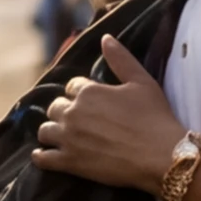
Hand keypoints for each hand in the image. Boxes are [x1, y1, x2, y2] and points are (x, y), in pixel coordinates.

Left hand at [34, 44, 184, 189]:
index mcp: (88, 91)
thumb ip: (121, 59)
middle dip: (65, 111)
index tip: (94, 102)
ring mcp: (68, 139)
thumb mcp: (142, 82)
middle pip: (55, 107)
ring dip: (52, 130)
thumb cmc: (154, 116)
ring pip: (45, 131)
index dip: (82, 92)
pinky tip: (42, 155)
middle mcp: (72, 113)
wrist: (160, 155)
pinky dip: (40, 156)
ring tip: (63, 135)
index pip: (73, 86)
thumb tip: (105, 37)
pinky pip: (42, 159)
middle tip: (80, 119)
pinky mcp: (68, 163)